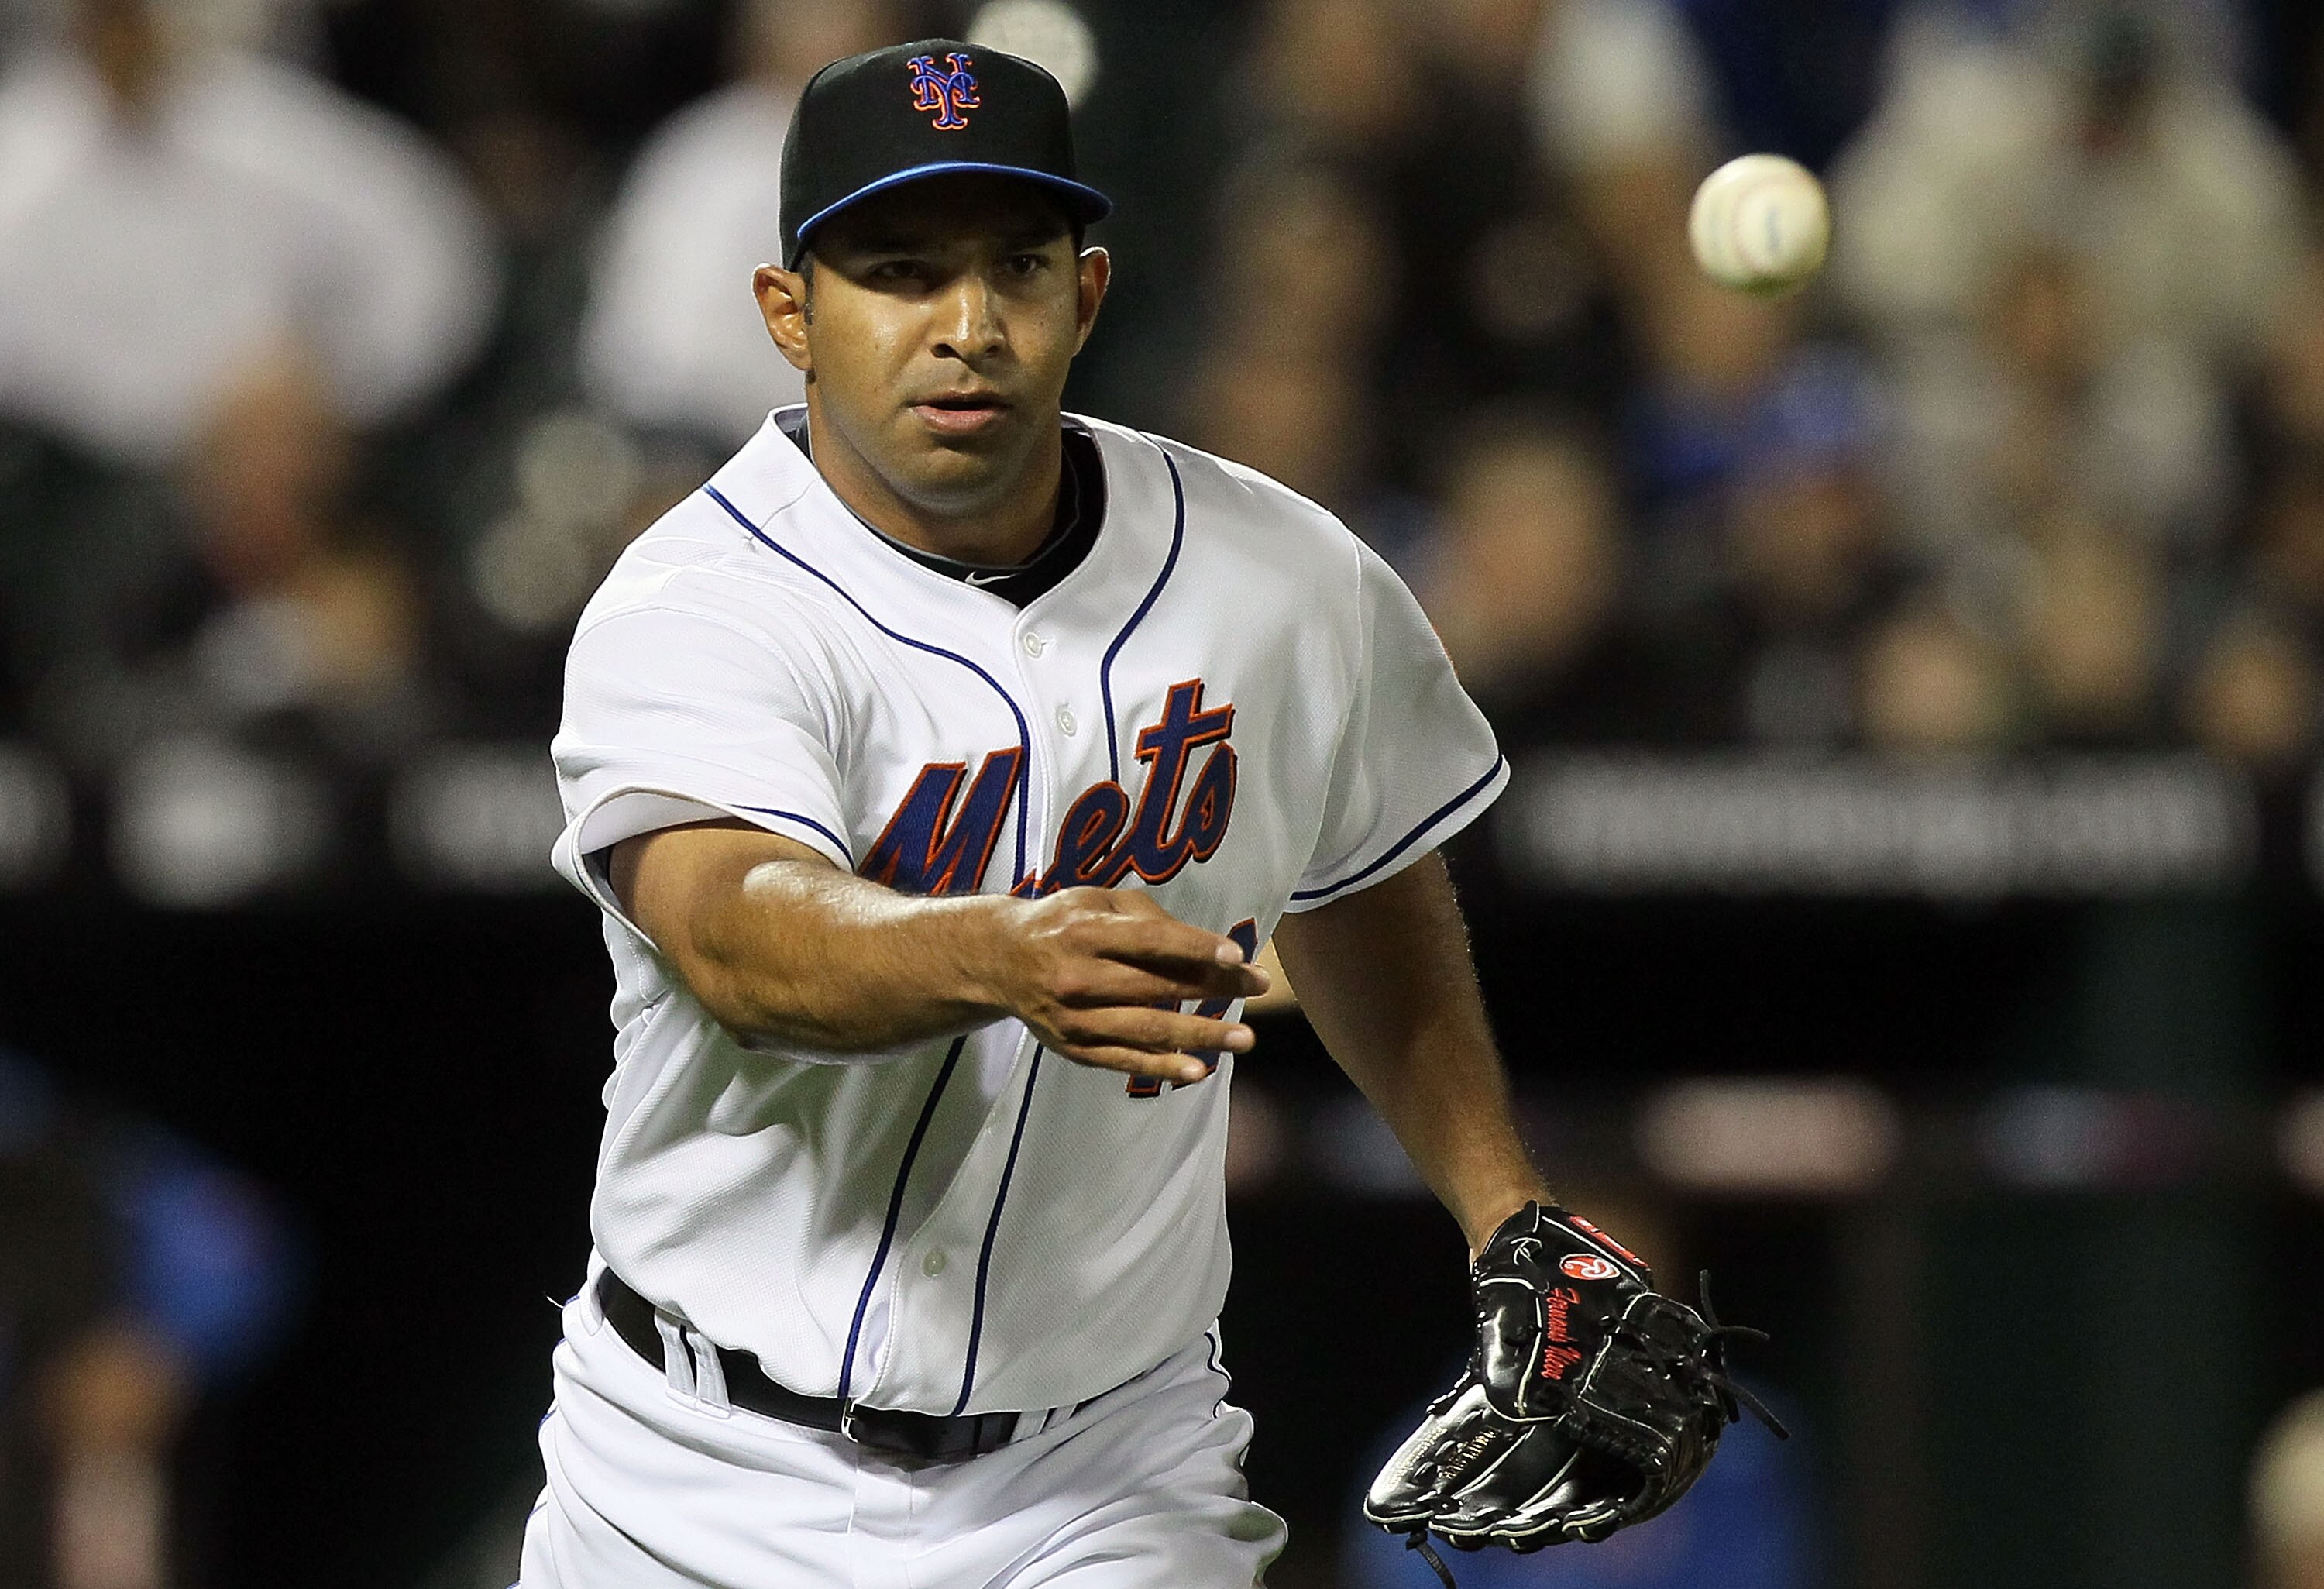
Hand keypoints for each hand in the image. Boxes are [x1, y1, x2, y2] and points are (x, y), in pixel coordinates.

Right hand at [984, 888, 1267, 1080]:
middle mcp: (1078, 977)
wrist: (998, 961)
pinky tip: (1199, 1070)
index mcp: (1085, 932)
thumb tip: (1198, 944)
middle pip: (1156, 986)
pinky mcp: (1075, 1048)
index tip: (1237, 956)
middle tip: (1260, 987)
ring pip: (1147, 1029)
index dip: (1195, 949)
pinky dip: (1163, 1067)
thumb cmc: (1060, 923)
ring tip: (1245, 1038)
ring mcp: (1076, 1018)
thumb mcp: (1094, 901)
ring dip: (1201, 1035)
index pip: (1149, 942)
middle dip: (1214, 987)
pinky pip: (1125, 1061)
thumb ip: (1144, 916)